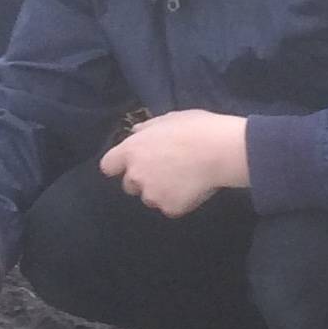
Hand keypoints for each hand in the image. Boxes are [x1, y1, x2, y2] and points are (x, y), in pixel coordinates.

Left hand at [100, 110, 248, 218]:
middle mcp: (136, 175)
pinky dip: (180, 202)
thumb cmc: (196, 129)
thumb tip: (136, 131)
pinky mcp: (170, 208)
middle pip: (129, 185)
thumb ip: (148, 128)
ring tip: (184, 179)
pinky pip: (171, 208)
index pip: (108, 165)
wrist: (219, 151)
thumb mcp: (168, 119)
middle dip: (142, 180)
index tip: (130, 165)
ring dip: (161, 192)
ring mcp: (152, 195)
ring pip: (151, 198)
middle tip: (165, 171)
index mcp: (132, 150)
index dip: (119, 166)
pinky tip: (194, 189)